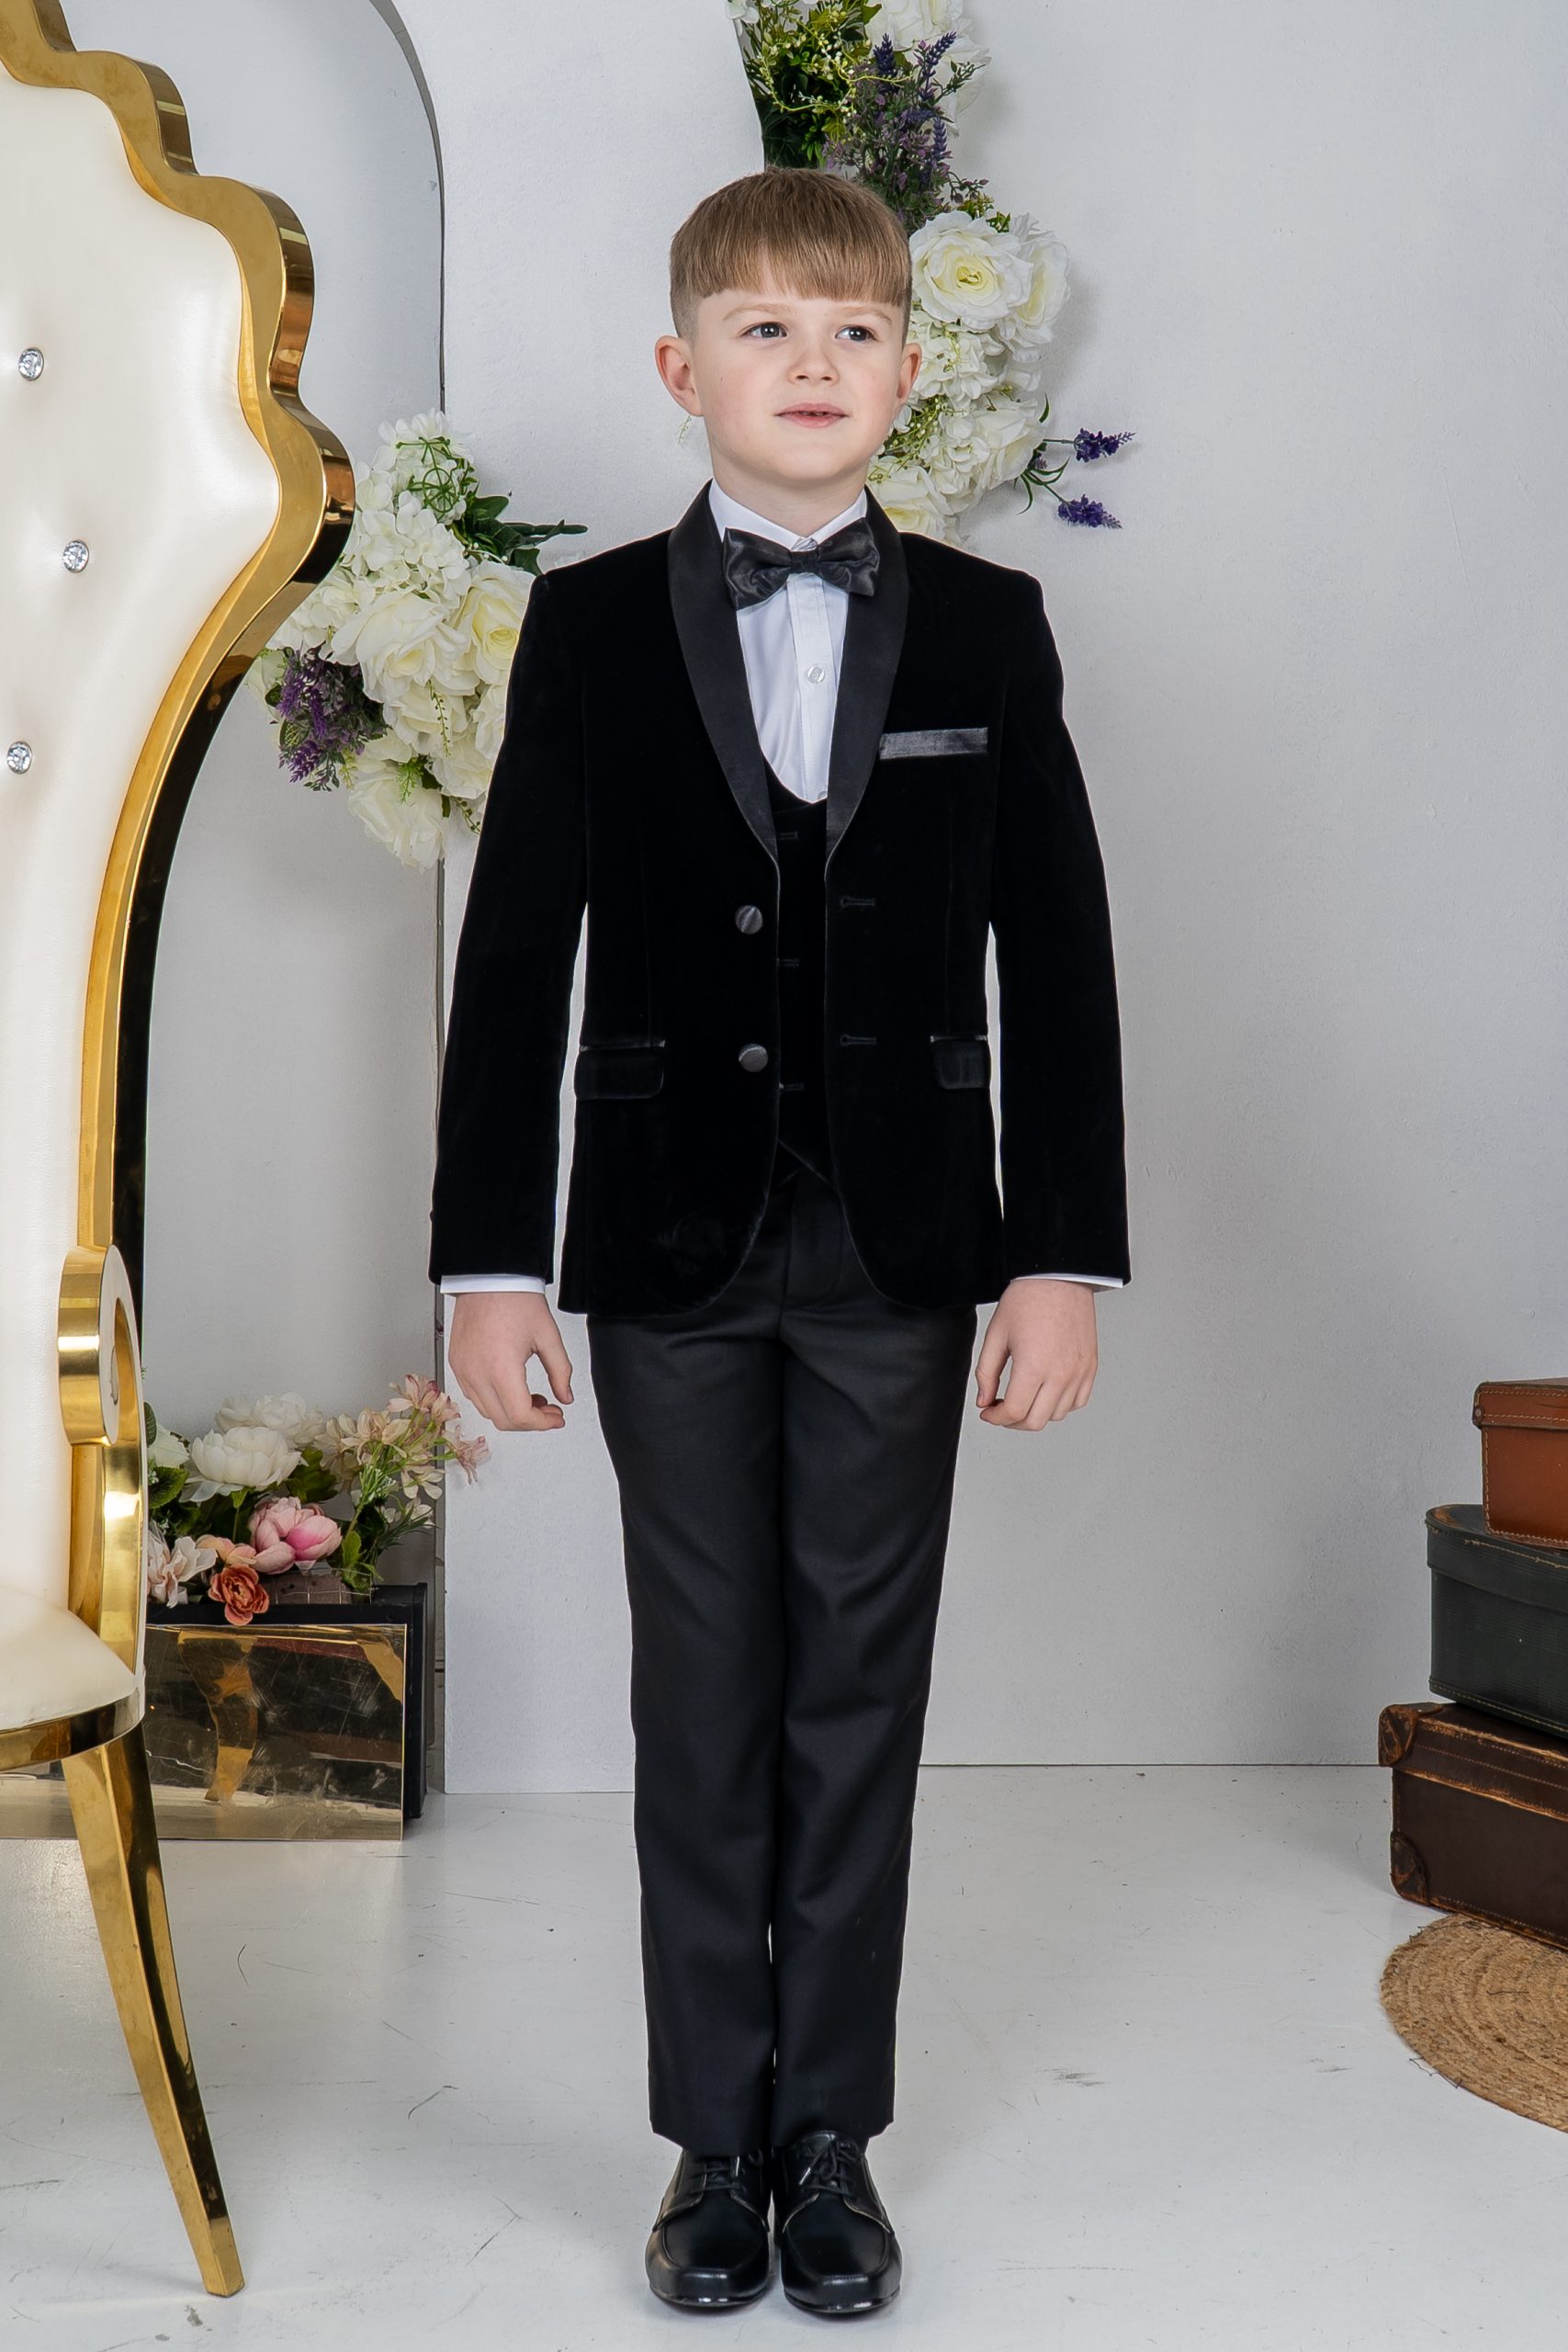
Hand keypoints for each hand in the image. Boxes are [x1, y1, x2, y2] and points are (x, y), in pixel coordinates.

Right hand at [444, 1291, 574, 1432]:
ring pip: (487, 1411)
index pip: (520, 1416)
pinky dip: (495, 1400)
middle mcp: (476, 1372)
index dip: (542, 1423)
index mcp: (500, 1367)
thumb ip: (561, 1372)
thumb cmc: (514, 1299)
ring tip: (532, 1397)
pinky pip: (474, 1395)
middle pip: (503, 1420)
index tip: (556, 1417)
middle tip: (549, 1410)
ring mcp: (463, 1370)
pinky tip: (511, 1388)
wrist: (489, 1278)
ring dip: (511, 1412)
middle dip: (530, 1421)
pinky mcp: (456, 1364)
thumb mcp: (548, 1337)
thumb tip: (565, 1397)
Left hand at [974, 1278, 1097, 1429]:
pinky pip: (1078, 1402)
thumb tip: (984, 1400)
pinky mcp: (1090, 1367)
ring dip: (1036, 1413)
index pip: (1014, 1412)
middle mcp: (1060, 1374)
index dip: (995, 1417)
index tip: (988, 1411)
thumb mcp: (996, 1335)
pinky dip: (1060, 1405)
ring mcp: (1079, 1372)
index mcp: (1034, 1366)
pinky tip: (1046, 1392)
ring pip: (1056, 1415)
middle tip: (1001, 1408)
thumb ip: (986, 1373)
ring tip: (1024, 1397)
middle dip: (1012, 1421)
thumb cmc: (1028, 1299)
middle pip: (1035, 1421)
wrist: (1059, 1278)